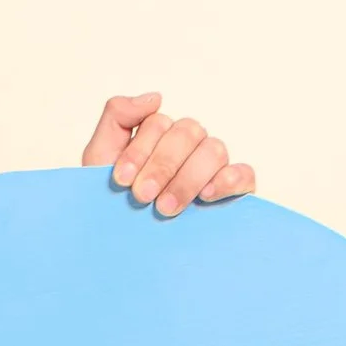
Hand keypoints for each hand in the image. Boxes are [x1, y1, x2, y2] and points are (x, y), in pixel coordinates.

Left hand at [80, 95, 254, 218]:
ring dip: (187, 178)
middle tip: (142, 197)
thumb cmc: (112, 203)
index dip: (139, 150)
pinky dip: (229, 180)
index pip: (158, 123)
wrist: (122, 248)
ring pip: (213, 150)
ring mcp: (213, 167)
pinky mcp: (234, 190)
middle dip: (162, 165)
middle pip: (188, 132)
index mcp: (160, 135)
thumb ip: (118, 118)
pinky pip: (244, 174)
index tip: (121, 180)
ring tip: (165, 209)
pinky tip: (206, 196)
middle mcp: (189, 146)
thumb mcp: (101, 158)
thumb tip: (156, 97)